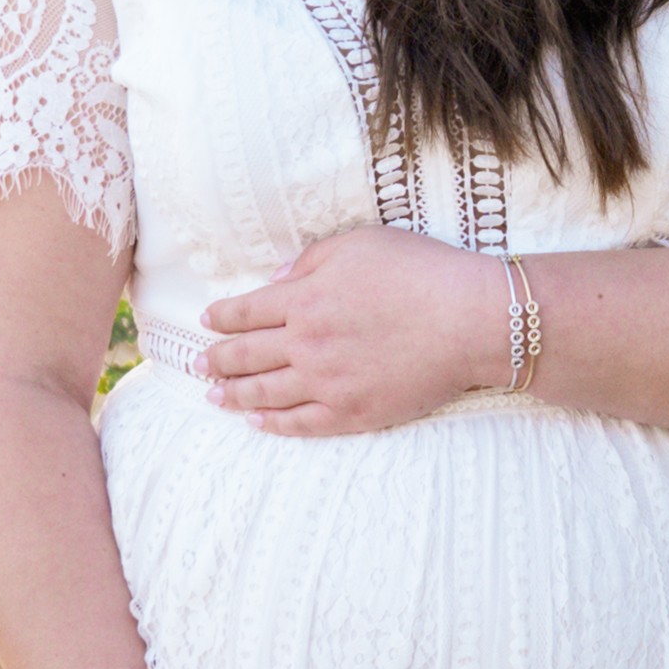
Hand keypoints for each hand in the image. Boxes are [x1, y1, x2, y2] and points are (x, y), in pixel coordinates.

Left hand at [190, 225, 514, 441]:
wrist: (471, 321)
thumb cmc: (422, 272)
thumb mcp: (360, 244)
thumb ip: (310, 261)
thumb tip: (274, 283)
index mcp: (305, 299)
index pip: (246, 311)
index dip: (222, 317)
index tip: (207, 322)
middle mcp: (306, 344)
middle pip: (245, 355)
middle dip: (216, 359)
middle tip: (197, 364)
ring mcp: (327, 383)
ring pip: (264, 393)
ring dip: (233, 395)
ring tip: (214, 397)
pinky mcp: (352, 413)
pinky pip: (300, 423)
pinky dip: (272, 424)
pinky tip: (257, 422)